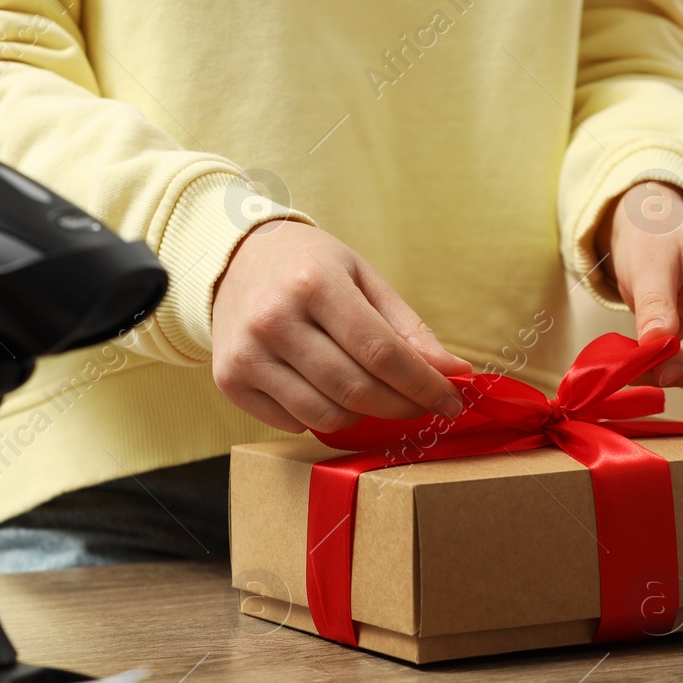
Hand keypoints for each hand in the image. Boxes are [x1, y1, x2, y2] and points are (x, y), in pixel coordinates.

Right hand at [211, 221, 470, 432]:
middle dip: (402, 406)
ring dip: (362, 415)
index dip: (423, 385)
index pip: (381, 352)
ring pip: (325, 416)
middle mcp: (273, 319)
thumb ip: (408, 328)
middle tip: (423, 405)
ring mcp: (246, 354)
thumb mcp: (363, 278)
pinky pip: (293, 422)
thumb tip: (452, 372)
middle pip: (356, 389)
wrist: (234, 260)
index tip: (452, 401)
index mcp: (312, 282)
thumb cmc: (309, 267)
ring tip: (370, 392)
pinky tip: (324, 388)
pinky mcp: (229, 381)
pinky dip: (322, 415)